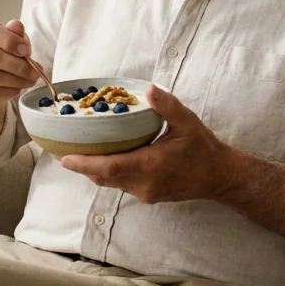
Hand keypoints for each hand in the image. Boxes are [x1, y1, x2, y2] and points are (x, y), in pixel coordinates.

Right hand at [0, 17, 40, 105]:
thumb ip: (15, 33)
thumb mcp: (12, 39)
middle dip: (18, 66)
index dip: (9, 41)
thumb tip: (17, 26)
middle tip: (35, 72)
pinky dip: (9, 91)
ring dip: (17, 80)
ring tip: (30, 81)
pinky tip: (18, 88)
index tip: (26, 51)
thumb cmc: (2, 53)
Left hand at [60, 84, 240, 203]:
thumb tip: (149, 89)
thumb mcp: (187, 122)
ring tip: (80, 153)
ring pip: (111, 183)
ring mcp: (146, 192)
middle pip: (104, 177)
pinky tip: (106, 158)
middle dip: (83, 166)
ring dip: (95, 170)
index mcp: (151, 164)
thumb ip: (167, 106)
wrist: (220, 177)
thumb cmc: (203, 148)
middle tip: (64, 150)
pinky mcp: (148, 196)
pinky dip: (110, 173)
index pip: (110, 167)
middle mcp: (144, 183)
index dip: (85, 164)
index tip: (65, 158)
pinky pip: (122, 185)